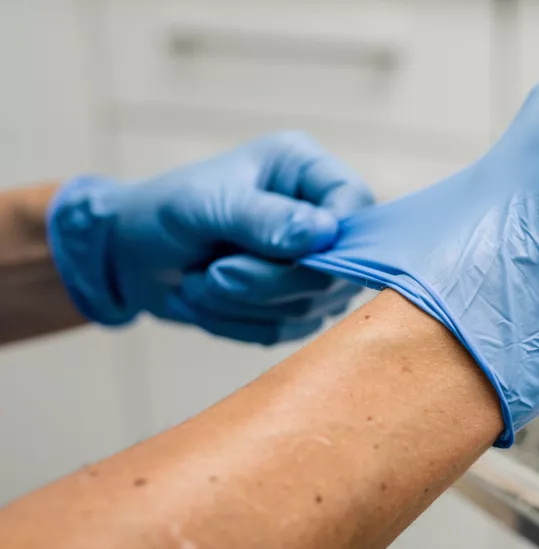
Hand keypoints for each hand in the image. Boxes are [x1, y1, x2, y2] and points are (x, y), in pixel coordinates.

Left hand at [49, 132, 372, 343]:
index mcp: (306, 172)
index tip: (290, 252)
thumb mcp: (205, 205)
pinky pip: (288, 332)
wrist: (128, 258)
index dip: (336, 237)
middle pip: (338, 268)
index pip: (356, 203)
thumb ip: (264, 218)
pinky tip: (209, 299)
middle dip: (269, 281)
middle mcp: (320, 218)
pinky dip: (240, 324)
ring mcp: (314, 265)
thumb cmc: (163, 213)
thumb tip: (322, 234)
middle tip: (215, 273)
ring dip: (245, 304)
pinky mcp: (298, 305)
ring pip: (311, 307)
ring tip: (201, 280)